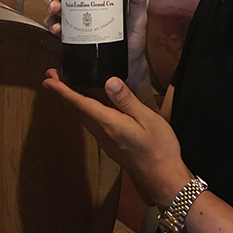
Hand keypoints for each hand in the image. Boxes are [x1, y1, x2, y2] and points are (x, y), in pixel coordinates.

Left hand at [43, 70, 191, 208]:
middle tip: (52, 76)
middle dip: (63, 93)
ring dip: (72, 102)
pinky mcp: (111, 145)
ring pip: (83, 118)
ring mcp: (106, 141)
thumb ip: (126, 100)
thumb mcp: (147, 118)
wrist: (163, 178)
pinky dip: (84, 110)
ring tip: (66, 87)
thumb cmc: (159, 147)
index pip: (81, 104)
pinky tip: (89, 106)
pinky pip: (92, 124)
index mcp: (109, 124)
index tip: (48, 79)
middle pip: (77, 111)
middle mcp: (102, 133)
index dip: (63, 91)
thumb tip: (110, 81)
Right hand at [44, 0, 152, 105]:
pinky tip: (58, 30)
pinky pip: (57, 28)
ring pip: (56, 10)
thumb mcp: (138, 17)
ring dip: (52, 9)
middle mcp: (85, 7)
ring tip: (57, 12)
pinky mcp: (73, 37)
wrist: (129, 64)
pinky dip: (53, 27)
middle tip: (58, 0)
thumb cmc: (134, 39)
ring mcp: (77, 22)